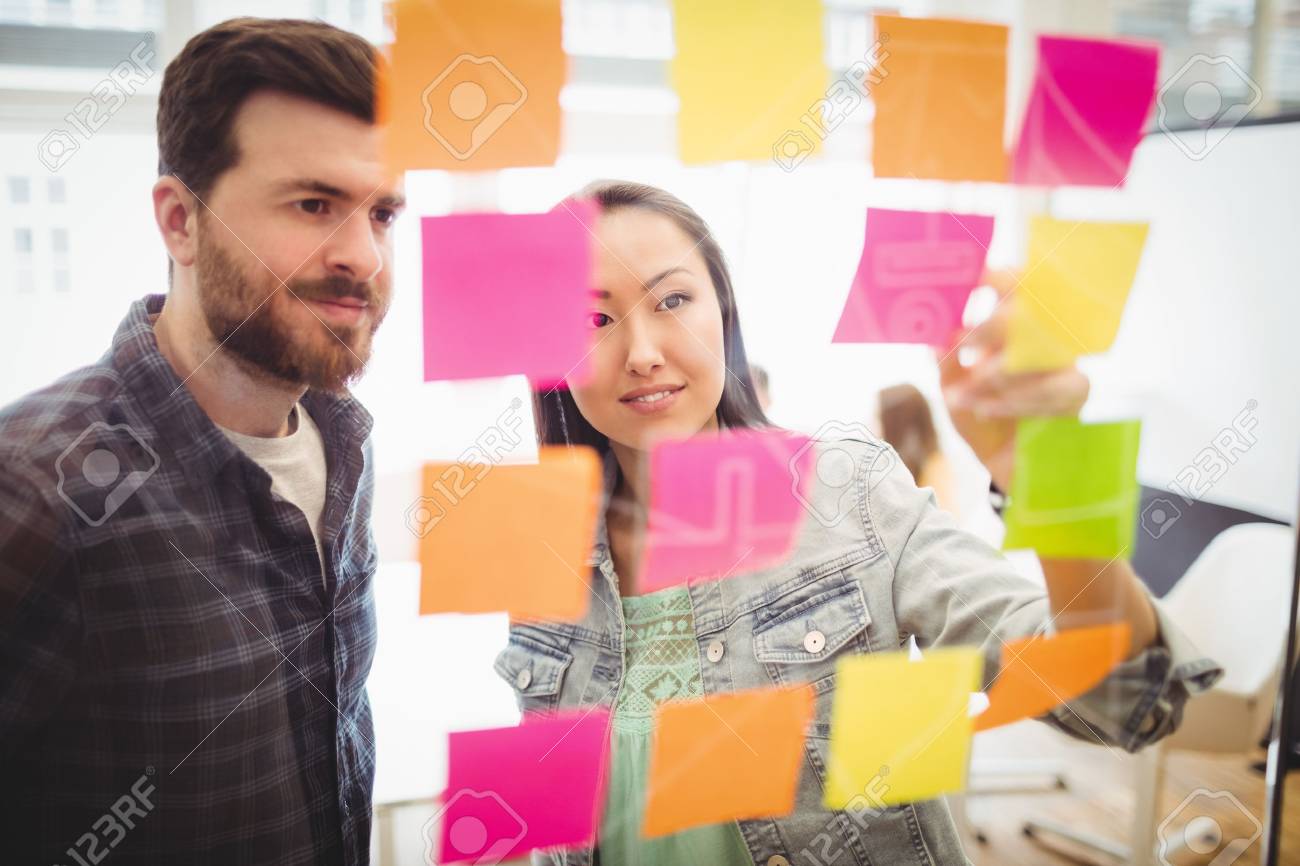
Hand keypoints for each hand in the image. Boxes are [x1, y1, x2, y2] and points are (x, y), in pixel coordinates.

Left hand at [936, 269, 1089, 490]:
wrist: (1002, 466)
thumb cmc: (979, 417)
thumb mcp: (953, 391)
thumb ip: (946, 364)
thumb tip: (934, 337)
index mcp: (1011, 329)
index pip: (1016, 288)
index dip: (1001, 278)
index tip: (977, 277)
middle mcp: (1041, 338)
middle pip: (1029, 315)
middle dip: (993, 327)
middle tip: (964, 341)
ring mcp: (1063, 362)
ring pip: (1039, 355)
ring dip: (997, 377)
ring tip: (967, 397)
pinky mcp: (1076, 391)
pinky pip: (1054, 387)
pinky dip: (1017, 400)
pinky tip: (988, 409)